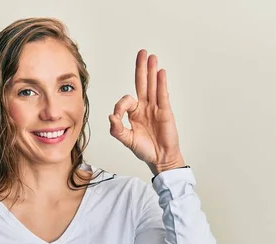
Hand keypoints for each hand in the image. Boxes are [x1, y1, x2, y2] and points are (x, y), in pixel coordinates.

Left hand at [109, 49, 184, 174]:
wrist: (160, 158)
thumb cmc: (144, 150)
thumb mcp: (126, 140)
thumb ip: (117, 129)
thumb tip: (110, 117)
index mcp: (134, 113)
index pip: (126, 100)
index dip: (120, 106)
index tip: (117, 117)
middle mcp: (145, 107)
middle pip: (142, 84)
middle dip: (141, 68)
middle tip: (142, 53)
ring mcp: (156, 108)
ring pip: (153, 86)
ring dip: (152, 71)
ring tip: (152, 57)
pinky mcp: (165, 112)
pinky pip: (162, 95)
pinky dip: (161, 84)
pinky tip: (160, 72)